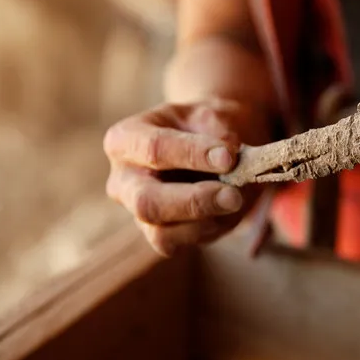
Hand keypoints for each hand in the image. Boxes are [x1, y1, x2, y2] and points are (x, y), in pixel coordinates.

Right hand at [103, 97, 272, 255]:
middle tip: (234, 196)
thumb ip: (220, 134)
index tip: (229, 156)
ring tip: (236, 200)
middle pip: (146, 201)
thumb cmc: (208, 127)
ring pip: (160, 232)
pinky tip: (226, 212)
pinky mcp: (156, 235)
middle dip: (194, 201)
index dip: (193, 154)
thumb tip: (229, 158)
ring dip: (205, 220)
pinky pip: (176, 243)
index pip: (154, 148)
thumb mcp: (215, 116)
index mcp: (125, 139)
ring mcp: (136, 212)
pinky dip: (207, 230)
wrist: (214, 145)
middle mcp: (122, 180)